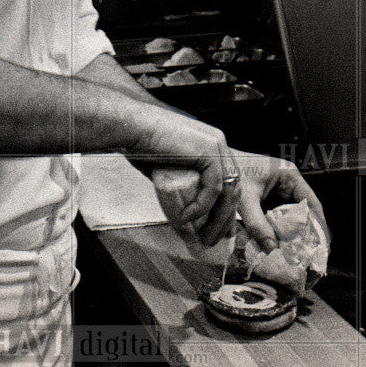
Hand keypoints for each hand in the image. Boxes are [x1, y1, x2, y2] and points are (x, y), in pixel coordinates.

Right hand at [125, 105, 236, 230]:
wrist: (132, 127)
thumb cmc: (142, 143)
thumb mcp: (168, 166)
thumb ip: (181, 180)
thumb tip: (182, 204)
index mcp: (211, 143)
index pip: (228, 180)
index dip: (226, 207)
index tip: (220, 229)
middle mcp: (218, 142)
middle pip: (233, 187)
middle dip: (225, 218)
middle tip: (212, 239)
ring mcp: (216, 145)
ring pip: (227, 190)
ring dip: (217, 219)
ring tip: (203, 237)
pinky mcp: (208, 152)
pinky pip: (213, 188)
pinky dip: (202, 206)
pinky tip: (188, 218)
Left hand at [226, 148, 329, 251]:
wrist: (210, 167)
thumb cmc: (229, 175)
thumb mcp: (245, 200)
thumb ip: (258, 225)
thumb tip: (273, 249)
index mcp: (289, 176)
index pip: (312, 203)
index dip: (318, 225)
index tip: (321, 246)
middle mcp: (286, 183)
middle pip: (303, 212)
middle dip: (304, 233)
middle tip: (306, 255)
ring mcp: (276, 191)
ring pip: (290, 217)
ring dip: (290, 234)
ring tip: (294, 254)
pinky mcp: (266, 199)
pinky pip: (277, 217)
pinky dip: (277, 230)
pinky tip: (276, 245)